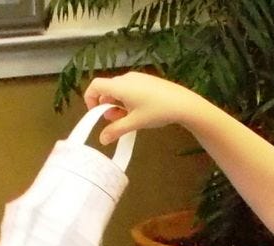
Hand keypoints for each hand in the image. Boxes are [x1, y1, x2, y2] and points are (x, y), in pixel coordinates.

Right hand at [83, 72, 203, 145]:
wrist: (182, 103)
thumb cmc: (156, 111)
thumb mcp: (134, 123)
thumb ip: (116, 130)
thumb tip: (102, 139)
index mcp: (119, 86)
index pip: (95, 86)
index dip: (90, 99)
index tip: (96, 114)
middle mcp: (126, 78)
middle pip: (107, 89)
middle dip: (106, 106)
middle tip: (114, 121)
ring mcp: (137, 78)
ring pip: (119, 90)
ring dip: (117, 105)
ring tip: (127, 118)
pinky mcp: (146, 81)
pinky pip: (129, 89)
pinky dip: (127, 100)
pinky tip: (139, 112)